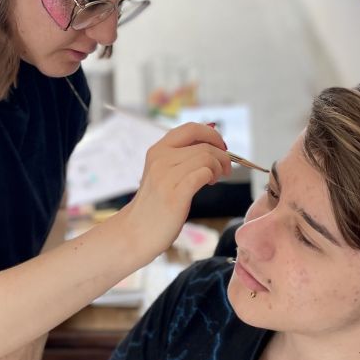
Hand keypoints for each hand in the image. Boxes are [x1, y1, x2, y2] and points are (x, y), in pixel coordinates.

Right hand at [119, 122, 230, 263]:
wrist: (135, 232)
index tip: (221, 147)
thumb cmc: (155, 204)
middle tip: (225, 169)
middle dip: (222, 155)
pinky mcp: (175, 195)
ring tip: (215, 179)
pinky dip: (212, 176)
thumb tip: (212, 144)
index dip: (212, 135)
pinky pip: (203, 174)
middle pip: (204, 144)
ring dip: (218, 167)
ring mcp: (166, 176)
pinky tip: (210, 184)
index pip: (191, 128)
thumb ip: (181, 157)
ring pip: (206, 158)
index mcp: (157, 150)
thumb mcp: (162, 173)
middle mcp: (160, 159)